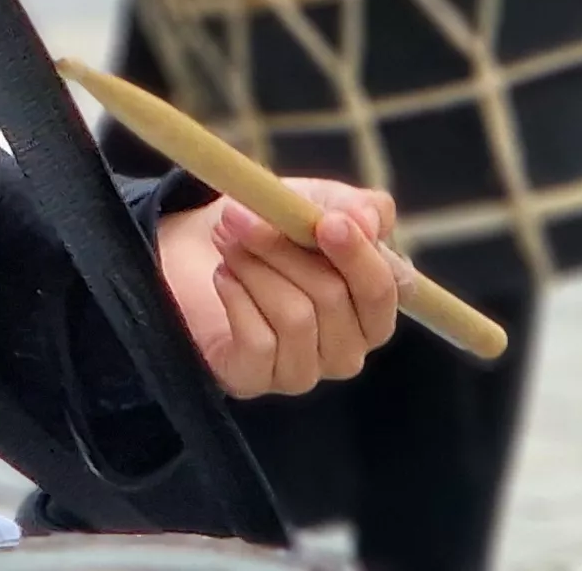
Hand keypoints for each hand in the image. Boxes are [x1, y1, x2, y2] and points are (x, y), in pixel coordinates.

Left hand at [156, 182, 402, 398]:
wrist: (200, 252)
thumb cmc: (274, 228)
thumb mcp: (317, 202)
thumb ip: (357, 208)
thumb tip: (368, 221)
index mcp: (371, 309)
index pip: (381, 292)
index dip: (358, 256)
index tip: (327, 222)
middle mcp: (347, 350)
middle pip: (332, 298)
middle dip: (284, 249)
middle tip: (242, 217)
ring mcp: (304, 371)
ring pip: (295, 317)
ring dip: (255, 268)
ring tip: (229, 243)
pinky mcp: (257, 379)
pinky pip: (258, 342)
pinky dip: (236, 297)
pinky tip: (223, 276)